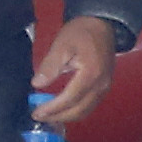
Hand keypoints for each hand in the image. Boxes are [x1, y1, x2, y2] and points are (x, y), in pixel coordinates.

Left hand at [33, 13, 118, 127]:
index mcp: (91, 74)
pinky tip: (62, 109)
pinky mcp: (104, 86)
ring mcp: (105, 87)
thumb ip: (50, 65)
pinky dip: (75, 110)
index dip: (52, 109)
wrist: (102, 24)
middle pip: (80, 110)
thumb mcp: (61, 45)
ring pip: (86, 110)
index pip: (69, 99)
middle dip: (58, 117)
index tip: (36, 112)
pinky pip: (90, 105)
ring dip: (67, 117)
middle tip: (38, 117)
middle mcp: (101, 85)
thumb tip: (37, 84)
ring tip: (48, 116)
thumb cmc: (80, 32)